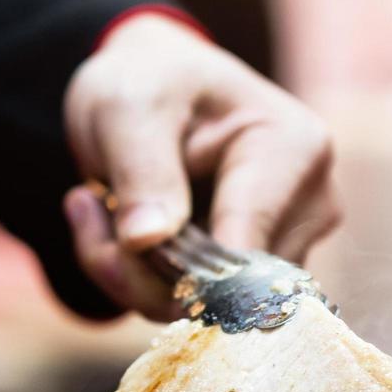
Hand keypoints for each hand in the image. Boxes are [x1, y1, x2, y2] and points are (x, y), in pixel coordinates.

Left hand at [63, 14, 339, 319]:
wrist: (151, 88)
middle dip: (139, 269)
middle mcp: (307, 207)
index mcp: (294, 152)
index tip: (118, 239)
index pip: (244, 247)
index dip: (174, 265)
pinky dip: (138, 281)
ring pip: (199, 309)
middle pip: (224, 290)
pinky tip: (115, 231)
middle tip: (85, 206)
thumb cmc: (149, 82)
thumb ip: (141, 171)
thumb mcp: (128, 108)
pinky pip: (188, 308)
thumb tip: (147, 242)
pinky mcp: (252, 275)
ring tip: (96, 208)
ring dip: (130, 274)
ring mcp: (285, 246)